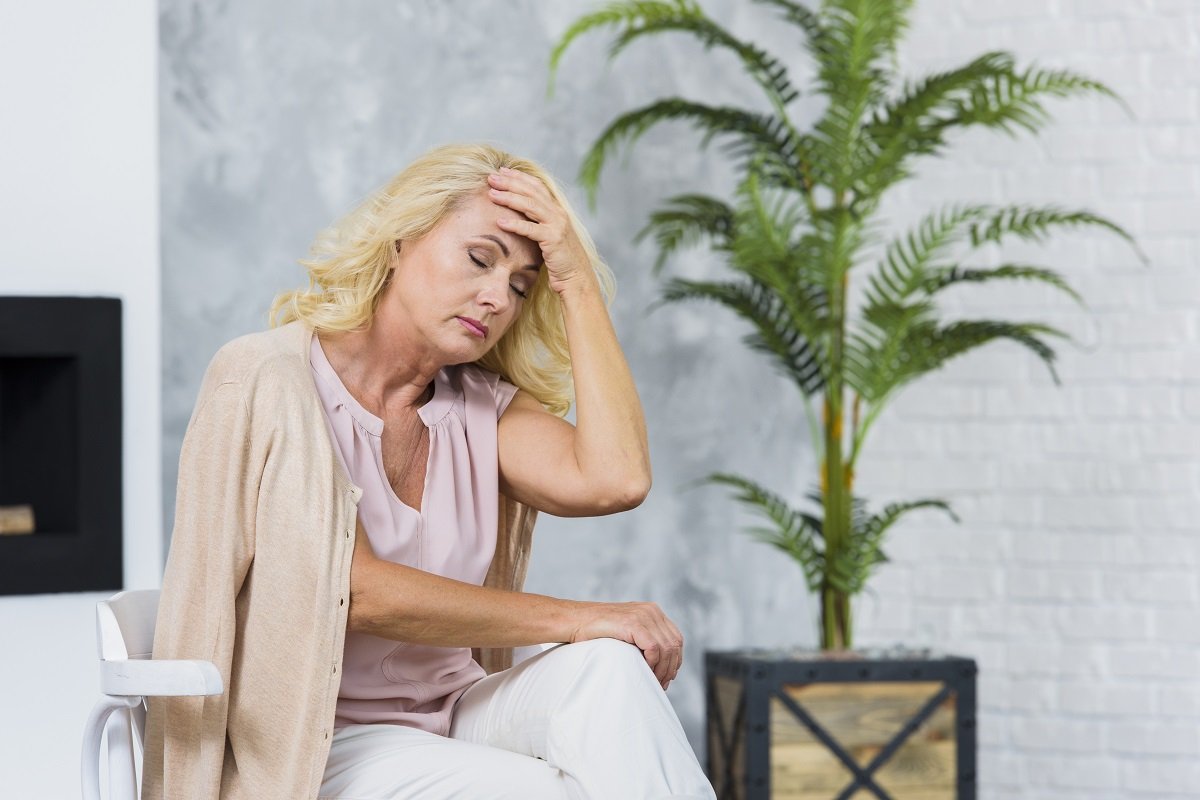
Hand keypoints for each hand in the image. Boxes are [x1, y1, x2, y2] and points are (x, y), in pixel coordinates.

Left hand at [486, 167, 592, 294]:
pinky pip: (531, 229)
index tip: (501, 171)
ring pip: (530, 205)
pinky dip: (515, 224)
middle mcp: (558, 213)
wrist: (577, 278)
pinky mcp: (553, 240)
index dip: (519, 176)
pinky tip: (500, 222)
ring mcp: (557, 225)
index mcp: (557, 210)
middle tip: (491, 177)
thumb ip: (538, 223)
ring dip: (509, 197)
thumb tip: (518, 215)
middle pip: (532, 191)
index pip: (537, 186)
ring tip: (492, 194)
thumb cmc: (560, 260)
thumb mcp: (549, 236)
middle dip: (510, 182)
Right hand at [568, 601, 683, 690]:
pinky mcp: (633, 623)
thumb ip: (643, 638)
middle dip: (670, 668)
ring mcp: (643, 615)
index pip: (676, 638)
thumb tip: (660, 663)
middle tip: (661, 685)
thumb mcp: (627, 631)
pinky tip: (645, 671)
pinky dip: (652, 663)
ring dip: (662, 669)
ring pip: (667, 648)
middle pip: (675, 644)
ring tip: (654, 682)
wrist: (574, 621)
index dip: (675, 660)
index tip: (667, 677)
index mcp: (652, 611)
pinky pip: (653, 648)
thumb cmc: (596, 631)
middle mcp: (651, 610)